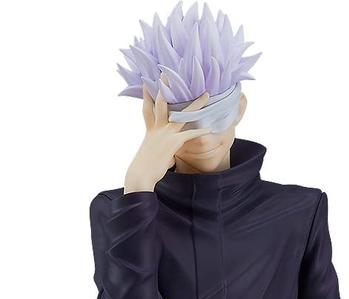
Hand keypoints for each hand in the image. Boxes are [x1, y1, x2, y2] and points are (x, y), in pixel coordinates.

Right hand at [123, 77, 212, 192]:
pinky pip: (189, 135)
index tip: (145, 82)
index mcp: (150, 131)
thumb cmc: (143, 170)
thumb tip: (168, 155)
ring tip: (206, 95)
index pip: (147, 109)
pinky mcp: (172, 143)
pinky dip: (199, 132)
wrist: (139, 176)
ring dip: (195, 105)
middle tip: (168, 73)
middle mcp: (157, 129)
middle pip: (162, 103)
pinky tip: (209, 129)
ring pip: (181, 115)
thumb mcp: (149, 155)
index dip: (146, 95)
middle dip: (164, 87)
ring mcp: (165, 134)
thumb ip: (160, 150)